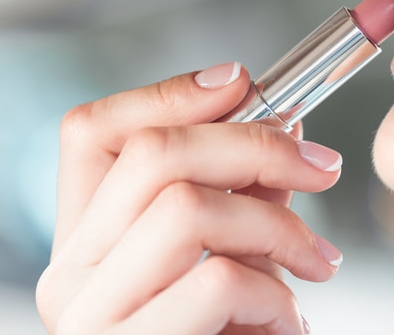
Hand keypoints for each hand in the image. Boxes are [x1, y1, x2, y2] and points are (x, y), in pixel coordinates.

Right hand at [36, 63, 342, 333]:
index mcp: (88, 235)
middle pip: (155, 154)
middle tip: (322, 163)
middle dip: (257, 144)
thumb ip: (241, 190)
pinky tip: (289, 318)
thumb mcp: (227, 251)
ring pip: (188, 209)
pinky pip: (216, 284)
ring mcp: (93, 316)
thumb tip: (282, 123)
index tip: (244, 82)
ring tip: (317, 260)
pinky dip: (275, 292)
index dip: (171, 92)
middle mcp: (72, 271)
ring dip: (279, 227)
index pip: (95, 130)